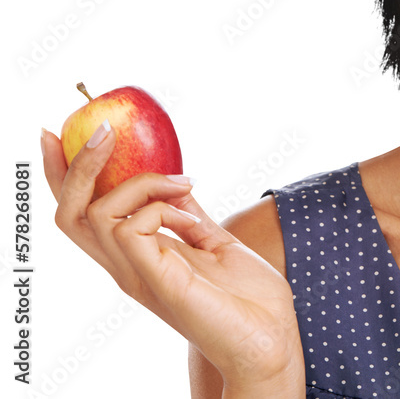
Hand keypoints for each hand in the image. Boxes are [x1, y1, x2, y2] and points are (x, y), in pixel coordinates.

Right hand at [41, 123, 304, 394]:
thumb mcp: (214, 242)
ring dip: (142, 182)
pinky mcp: (156, 279)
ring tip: (185, 186)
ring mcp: (138, 275)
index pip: (82, 215)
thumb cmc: (248, 298)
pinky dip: (160, 207)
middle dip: (75, 165)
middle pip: (68, 214)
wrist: (271, 340)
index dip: (62, 176)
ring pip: (95, 212)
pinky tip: (194, 222)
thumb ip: (188, 215)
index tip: (56, 134)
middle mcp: (127, 267)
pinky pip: (130, 226)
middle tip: (103, 130)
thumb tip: (174, 181)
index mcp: (136, 258)